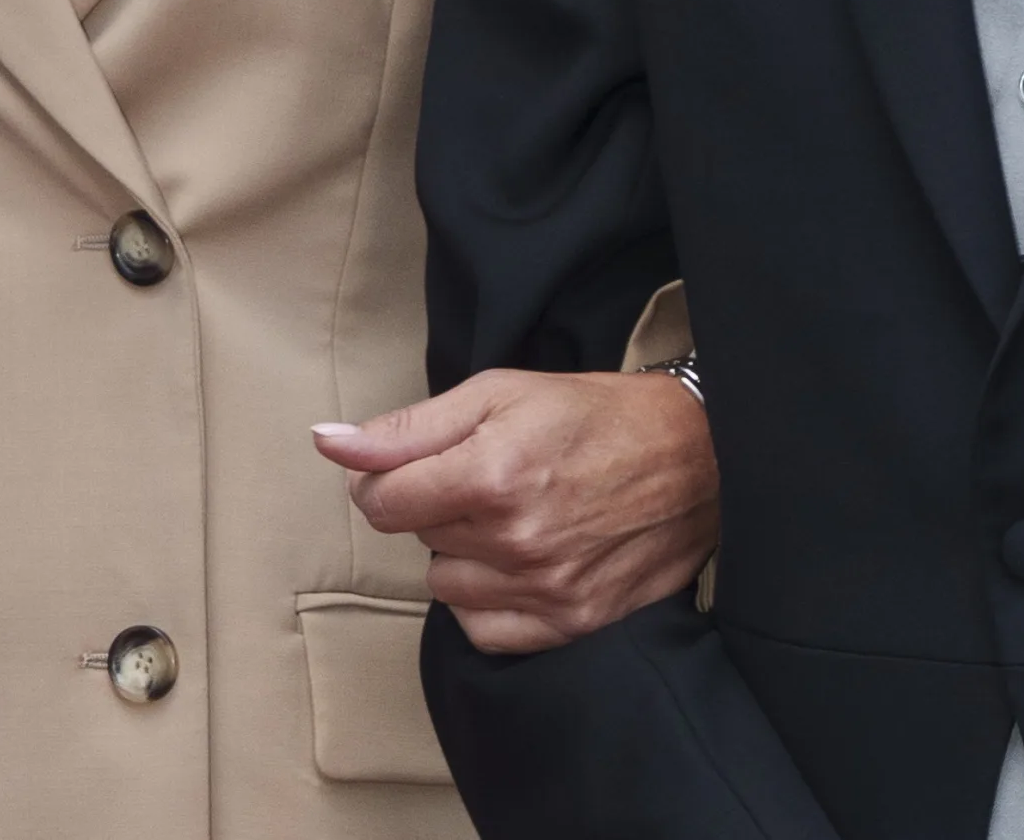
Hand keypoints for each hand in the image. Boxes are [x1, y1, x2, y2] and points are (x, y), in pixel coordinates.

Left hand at [314, 370, 717, 652]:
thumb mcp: (498, 392)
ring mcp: (542, 589)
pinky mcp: (567, 625)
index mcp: (491, 472)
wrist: (696, 458)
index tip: (419, 467)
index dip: (388, 480)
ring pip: (446, 585)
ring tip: (517, 517)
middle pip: (418, 539)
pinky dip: (490, 599)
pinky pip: (481, 629)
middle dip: (441, 507)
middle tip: (494, 477)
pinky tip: (524, 562)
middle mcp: (514, 539)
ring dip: (466, 555)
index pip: (381, 503)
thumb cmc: (593, 415)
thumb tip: (327, 445)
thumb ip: (407, 428)